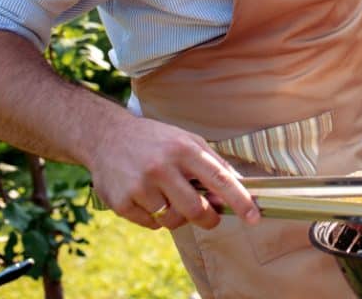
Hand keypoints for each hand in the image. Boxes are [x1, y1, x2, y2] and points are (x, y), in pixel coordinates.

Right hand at [87, 114, 258, 231]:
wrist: (107, 136)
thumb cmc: (157, 141)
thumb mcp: (189, 141)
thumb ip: (214, 165)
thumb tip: (241, 188)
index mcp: (184, 149)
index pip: (220, 179)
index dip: (240, 200)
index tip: (254, 218)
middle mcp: (162, 167)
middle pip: (195, 210)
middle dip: (208, 219)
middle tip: (209, 217)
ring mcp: (140, 186)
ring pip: (172, 220)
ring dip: (178, 217)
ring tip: (171, 198)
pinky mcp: (121, 202)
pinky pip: (151, 225)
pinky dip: (156, 218)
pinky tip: (148, 198)